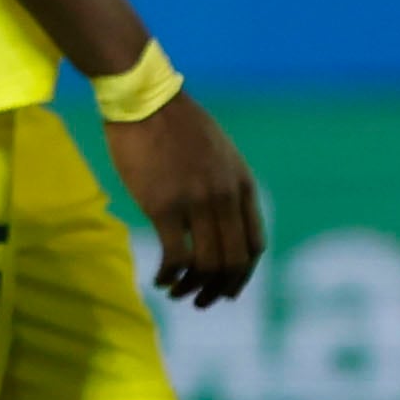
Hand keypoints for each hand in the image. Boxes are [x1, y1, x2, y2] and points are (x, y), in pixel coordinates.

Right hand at [105, 92, 265, 306]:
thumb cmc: (176, 123)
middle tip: (202, 301)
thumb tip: (223, 219)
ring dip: (193, 288)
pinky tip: (160, 279)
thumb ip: (226, 184)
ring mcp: (197, 203)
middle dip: (220, 289)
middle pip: (234, 262)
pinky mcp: (164, 207)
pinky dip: (170, 276)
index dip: (242, 275)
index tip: (227, 288)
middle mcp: (226, 197)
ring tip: (177, 292)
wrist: (145, 98)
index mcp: (242, 184)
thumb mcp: (219, 152)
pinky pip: (176, 257)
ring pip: (207, 265)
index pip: (254, 245)